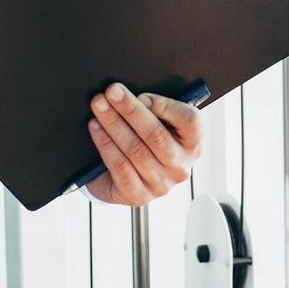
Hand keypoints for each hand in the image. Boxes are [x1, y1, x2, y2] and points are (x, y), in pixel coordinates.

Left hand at [81, 83, 201, 205]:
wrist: (121, 179)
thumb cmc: (142, 143)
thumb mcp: (157, 125)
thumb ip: (154, 110)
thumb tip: (134, 95)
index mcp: (192, 145)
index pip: (190, 121)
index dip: (165, 106)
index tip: (141, 95)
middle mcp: (180, 167)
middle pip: (156, 134)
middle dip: (130, 110)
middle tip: (112, 92)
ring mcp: (160, 184)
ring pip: (135, 149)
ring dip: (113, 124)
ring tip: (99, 107)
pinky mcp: (138, 195)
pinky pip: (120, 166)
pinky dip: (105, 144)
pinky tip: (96, 128)